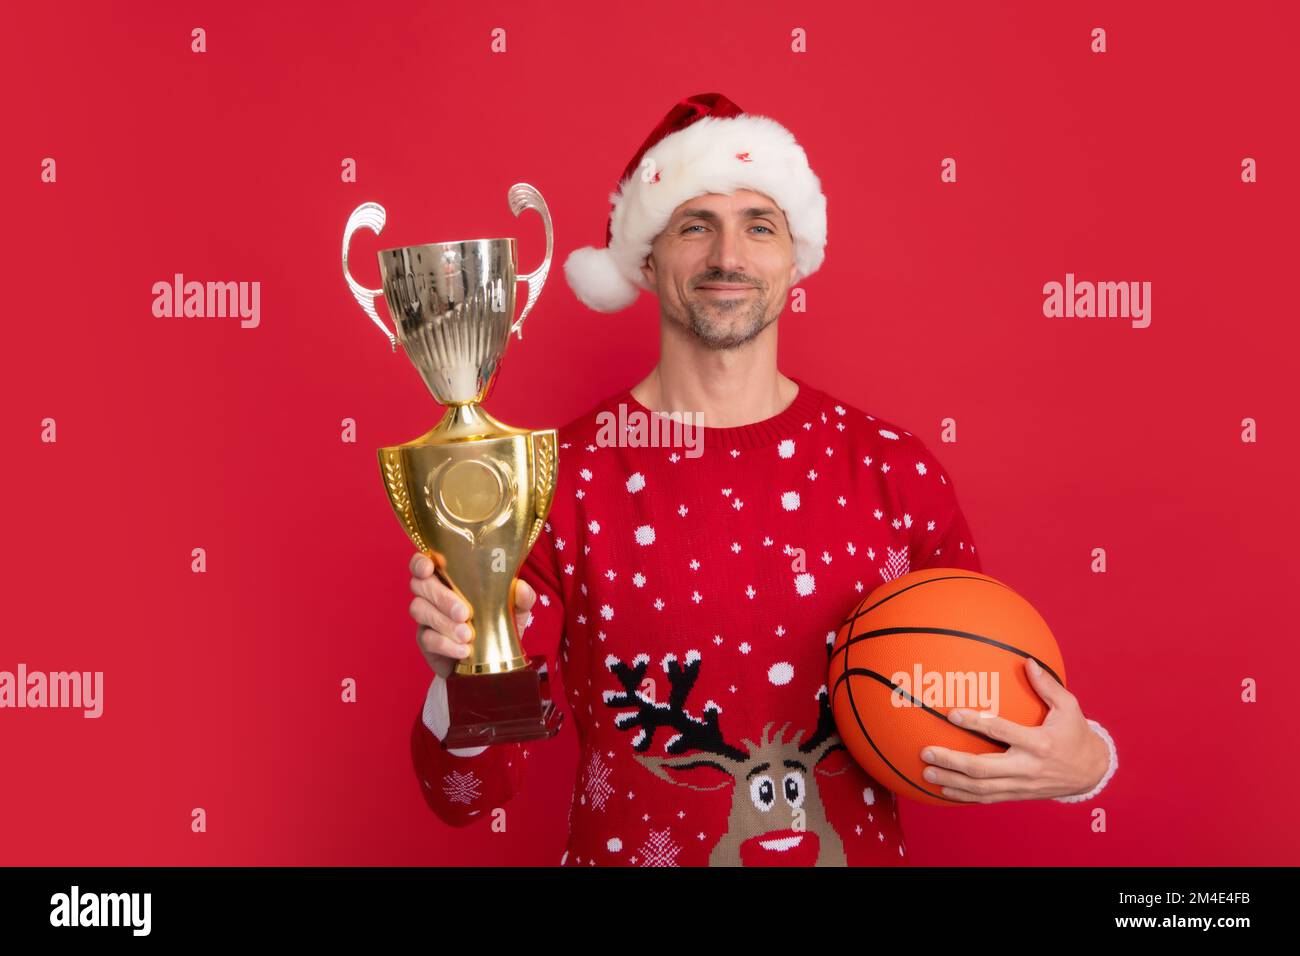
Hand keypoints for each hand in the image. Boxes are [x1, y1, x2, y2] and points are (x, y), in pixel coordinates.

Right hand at [407, 551, 537, 679]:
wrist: (491, 659)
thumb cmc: (497, 623)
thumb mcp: (514, 609)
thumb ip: (520, 597)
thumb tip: (520, 587)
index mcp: (449, 577)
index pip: (424, 562)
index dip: (420, 562)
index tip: (429, 567)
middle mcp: (432, 593)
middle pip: (420, 585)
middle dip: (442, 598)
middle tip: (465, 614)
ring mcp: (426, 617)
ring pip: (420, 611)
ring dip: (444, 623)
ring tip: (467, 636)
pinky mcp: (425, 641)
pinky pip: (427, 639)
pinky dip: (445, 644)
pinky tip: (463, 650)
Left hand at [918, 656, 1110, 802]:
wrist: (1091, 773)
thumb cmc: (1076, 734)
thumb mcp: (1069, 707)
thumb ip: (1047, 686)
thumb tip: (1028, 661)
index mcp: (1039, 743)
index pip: (1002, 731)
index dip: (976, 723)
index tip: (952, 714)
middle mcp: (1027, 767)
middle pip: (983, 768)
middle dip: (952, 762)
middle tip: (926, 752)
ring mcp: (1021, 785)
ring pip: (981, 788)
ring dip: (952, 781)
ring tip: (926, 774)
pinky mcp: (1018, 795)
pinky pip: (988, 798)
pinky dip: (965, 796)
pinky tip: (944, 790)